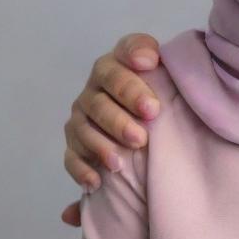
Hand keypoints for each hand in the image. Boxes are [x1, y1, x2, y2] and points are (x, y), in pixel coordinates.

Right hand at [61, 33, 161, 223]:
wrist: (149, 114)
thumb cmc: (161, 89)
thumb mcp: (166, 69)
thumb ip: (157, 58)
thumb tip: (148, 59)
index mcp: (116, 64)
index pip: (119, 59)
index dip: (132, 68)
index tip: (151, 78)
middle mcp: (95, 87)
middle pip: (99, 100)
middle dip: (120, 116)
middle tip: (145, 128)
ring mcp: (82, 115)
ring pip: (84, 129)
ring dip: (101, 145)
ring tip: (121, 162)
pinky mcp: (76, 143)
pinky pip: (72, 157)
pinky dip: (81, 169)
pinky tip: (96, 181)